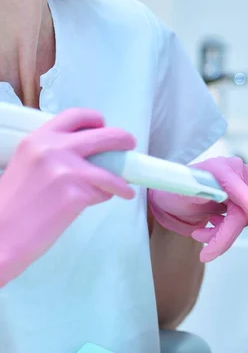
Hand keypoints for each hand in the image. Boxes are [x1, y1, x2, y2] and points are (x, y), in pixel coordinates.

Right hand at [0, 108, 135, 285]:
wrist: (1, 236)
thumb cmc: (13, 206)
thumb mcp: (27, 166)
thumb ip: (53, 155)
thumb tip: (88, 156)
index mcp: (37, 139)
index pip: (75, 116)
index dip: (95, 120)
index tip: (104, 127)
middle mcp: (53, 149)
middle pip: (104, 136)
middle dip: (123, 140)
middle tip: (130, 146)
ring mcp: (67, 171)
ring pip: (110, 169)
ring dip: (121, 178)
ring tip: (125, 188)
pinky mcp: (77, 194)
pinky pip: (105, 191)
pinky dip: (109, 195)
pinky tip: (109, 199)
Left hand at [148, 156, 247, 261]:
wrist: (174, 193)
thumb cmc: (173, 192)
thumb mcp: (178, 194)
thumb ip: (197, 193)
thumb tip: (217, 196)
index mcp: (223, 169)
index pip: (244, 197)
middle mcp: (238, 172)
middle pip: (244, 213)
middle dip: (224, 235)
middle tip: (205, 251)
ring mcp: (243, 182)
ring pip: (244, 219)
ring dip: (224, 233)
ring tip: (202, 232)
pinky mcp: (245, 192)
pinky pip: (243, 217)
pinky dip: (227, 228)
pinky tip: (213, 223)